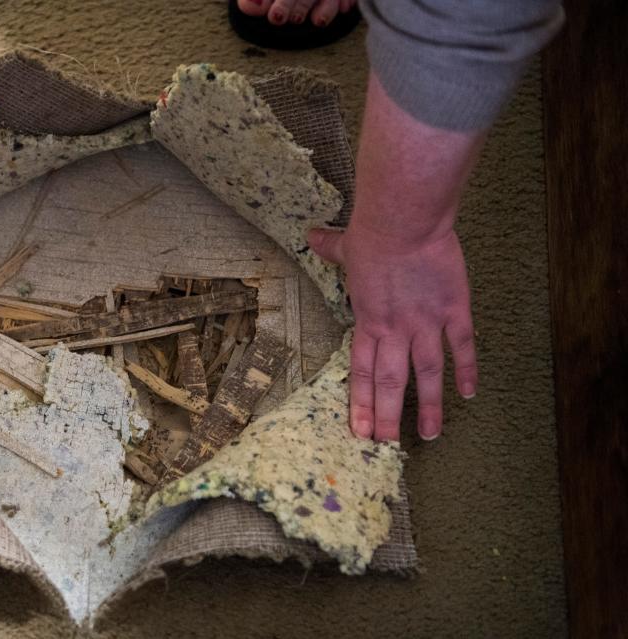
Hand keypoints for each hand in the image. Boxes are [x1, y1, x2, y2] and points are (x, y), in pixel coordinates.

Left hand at [308, 223, 477, 440]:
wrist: (405, 222)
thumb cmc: (372, 233)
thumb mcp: (345, 246)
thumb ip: (331, 249)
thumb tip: (312, 236)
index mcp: (367, 320)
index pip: (360, 372)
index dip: (360, 404)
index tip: (359, 431)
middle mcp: (395, 330)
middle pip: (389, 382)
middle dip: (387, 417)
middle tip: (387, 447)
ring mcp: (426, 323)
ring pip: (427, 374)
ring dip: (427, 406)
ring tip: (428, 435)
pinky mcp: (454, 310)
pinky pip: (462, 347)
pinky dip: (466, 370)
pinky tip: (469, 394)